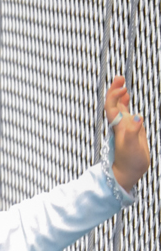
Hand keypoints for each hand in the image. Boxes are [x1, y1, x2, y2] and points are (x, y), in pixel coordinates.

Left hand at [105, 76, 149, 192]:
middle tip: (119, 77)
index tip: (122, 89)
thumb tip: (138, 117)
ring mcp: (125, 126)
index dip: (114, 96)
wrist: (128, 173)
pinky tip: (127, 96)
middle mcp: (119, 124)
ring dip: (119, 93)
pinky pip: (126, 112)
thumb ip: (133, 132)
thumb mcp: (131, 148)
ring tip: (121, 81)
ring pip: (119, 106)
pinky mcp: (131, 129)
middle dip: (114, 90)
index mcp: (118, 127)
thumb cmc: (129, 162)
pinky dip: (125, 102)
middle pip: (113, 103)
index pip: (112, 107)